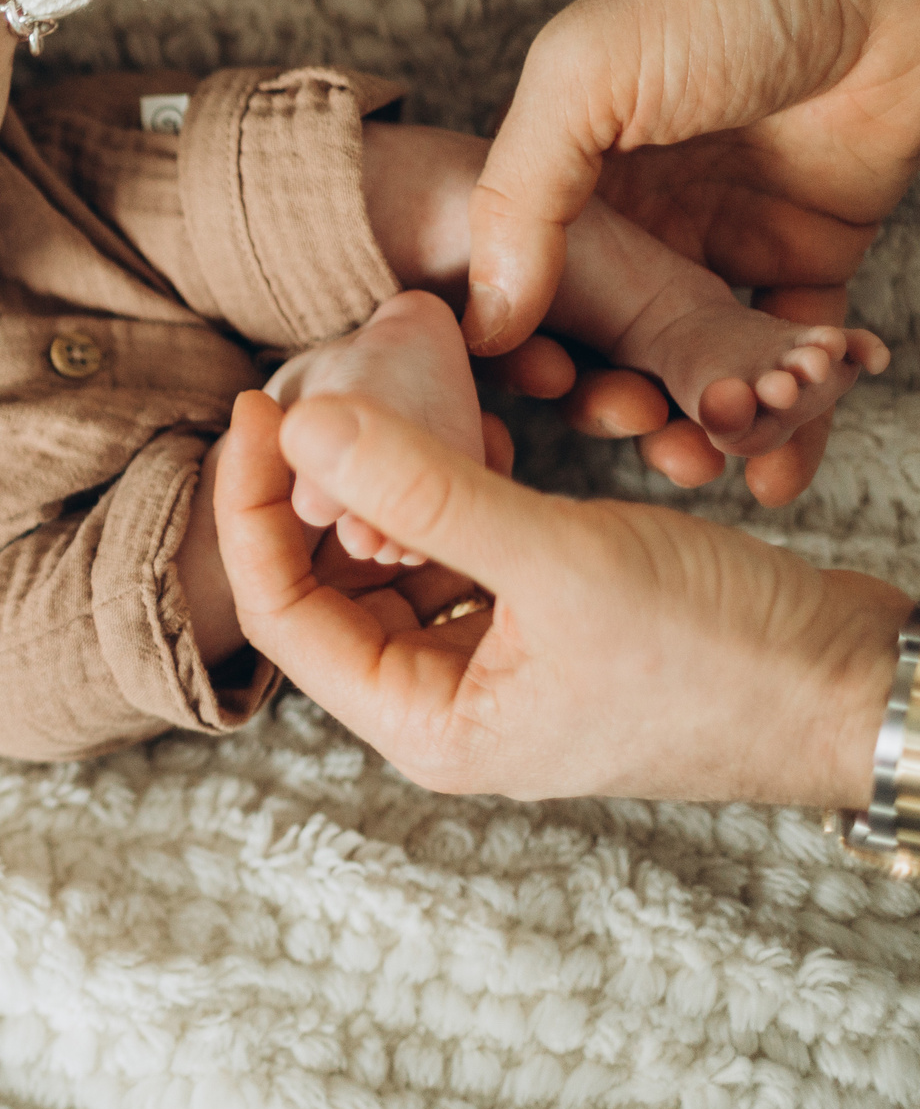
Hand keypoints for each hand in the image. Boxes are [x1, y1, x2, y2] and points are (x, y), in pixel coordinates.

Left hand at [215, 389, 907, 807]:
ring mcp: (494, 671)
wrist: (866, 682)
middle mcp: (444, 707)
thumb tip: (303, 424)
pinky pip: (461, 556)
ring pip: (395, 563)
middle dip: (311, 493)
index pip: (283, 612)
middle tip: (305, 385)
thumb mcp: (563, 556)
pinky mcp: (542, 632)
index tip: (260, 405)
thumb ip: (426, 488)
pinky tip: (468, 436)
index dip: (251, 508)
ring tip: (381, 399)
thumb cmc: (726, 650)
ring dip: (385, 489)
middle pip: (327, 587)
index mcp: (424, 723)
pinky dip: (452, 497)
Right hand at [464, 0, 919, 502]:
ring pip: (703, 363)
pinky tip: (781, 463)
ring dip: (713, 426)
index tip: (549, 401)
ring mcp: (723, 240)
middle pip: (615, 347)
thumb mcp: (580, 79)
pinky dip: (792, 412)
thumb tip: (478, 324)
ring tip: (724, 458)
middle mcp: (634, 220)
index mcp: (561, 180)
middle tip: (653, 442)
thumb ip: (519, 199)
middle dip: (628, 411)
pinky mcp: (810, 252)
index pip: (525, 298)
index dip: (532, 363)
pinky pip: (792, 350)